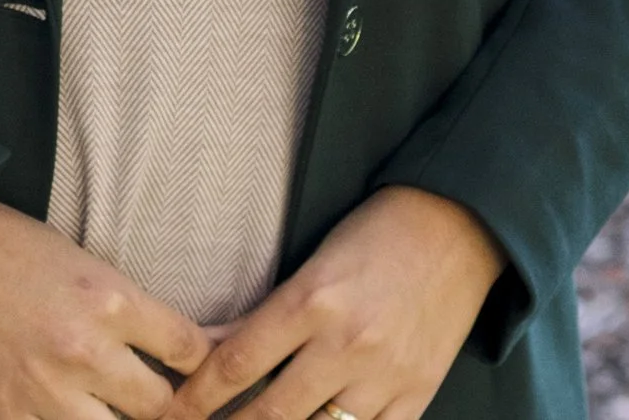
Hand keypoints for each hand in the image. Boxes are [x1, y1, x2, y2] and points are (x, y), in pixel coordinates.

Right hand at [0, 193, 213, 419]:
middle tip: (171, 400)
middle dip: (171, 406)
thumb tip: (170, 343)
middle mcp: (85, 351)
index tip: (210, 368)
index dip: (208, 363)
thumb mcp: (84, 262)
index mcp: (109, 300)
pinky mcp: (8, 418)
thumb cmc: (11, 246)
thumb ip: (126, 308)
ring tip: (121, 409)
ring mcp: (45, 393)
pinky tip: (78, 415)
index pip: (189, 350)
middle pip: (161, 407)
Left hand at [155, 186, 505, 419]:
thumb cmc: (376, 232)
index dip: (195, 399)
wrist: (457, 227)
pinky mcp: (415, 397)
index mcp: (313, 300)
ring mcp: (383, 377)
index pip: (237, 364)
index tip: (170, 414)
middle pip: (269, 414)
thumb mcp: (313, 262)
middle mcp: (345, 344)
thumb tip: (211, 346)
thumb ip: (267, 313)